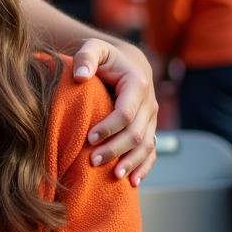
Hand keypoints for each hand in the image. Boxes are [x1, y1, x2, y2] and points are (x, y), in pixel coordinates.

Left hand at [71, 37, 157, 184]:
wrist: (124, 63)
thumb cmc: (103, 57)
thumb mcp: (93, 49)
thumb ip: (85, 58)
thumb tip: (80, 76)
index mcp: (137, 85)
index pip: (126, 112)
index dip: (109, 127)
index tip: (88, 138)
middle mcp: (149, 104)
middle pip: (136, 133)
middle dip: (116, 149)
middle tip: (92, 161)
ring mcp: (151, 120)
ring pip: (146, 146)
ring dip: (131, 162)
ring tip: (113, 176)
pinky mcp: (150, 130)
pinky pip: (152, 152)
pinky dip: (144, 167)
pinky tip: (133, 182)